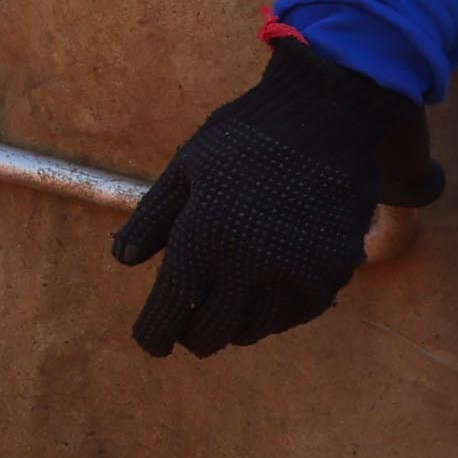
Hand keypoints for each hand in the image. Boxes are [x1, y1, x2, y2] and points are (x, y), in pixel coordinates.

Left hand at [112, 40, 430, 356]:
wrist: (324, 117)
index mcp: (201, 242)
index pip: (168, 315)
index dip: (154, 335)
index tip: (152, 341)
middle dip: (191, 334)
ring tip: (224, 306)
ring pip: (256, 331)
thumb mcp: (183, 171)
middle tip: (185, 323)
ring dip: (234, 325)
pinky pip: (297, 314)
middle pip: (212, 334)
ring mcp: (296, 272)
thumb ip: (151, 220)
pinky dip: (276, 314)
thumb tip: (123, 260)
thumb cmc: (242, 140)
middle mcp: (249, 266)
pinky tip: (265, 294)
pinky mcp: (333, 271)